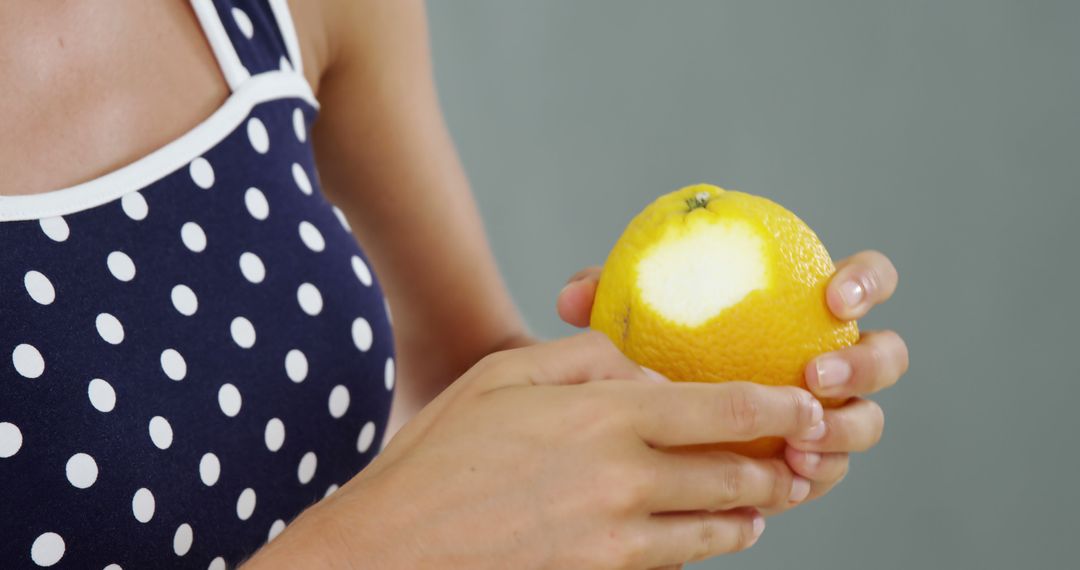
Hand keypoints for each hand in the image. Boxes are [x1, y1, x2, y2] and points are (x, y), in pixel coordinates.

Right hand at [251, 333, 828, 569]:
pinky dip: (698, 552)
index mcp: (603, 415)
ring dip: (748, 518)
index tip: (806, 411)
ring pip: (715, 531)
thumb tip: (644, 371)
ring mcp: (615, 543)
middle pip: (734, 476)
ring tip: (759, 509)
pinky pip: (673, 567)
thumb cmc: (437, 456)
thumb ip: (583, 357)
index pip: (724, 410)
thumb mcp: (501, 374)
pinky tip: (700, 541)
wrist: (390, 556)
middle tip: (794, 464)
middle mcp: (622, 479)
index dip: (779, 411)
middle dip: (775, 470)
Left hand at [556, 250, 908, 512]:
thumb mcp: (634, 315)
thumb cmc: (655, 343)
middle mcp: (830, 356)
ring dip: (845, 432)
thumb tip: (577, 296)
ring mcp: (828, 411)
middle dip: (865, 365)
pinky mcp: (810, 459)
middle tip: (815, 375)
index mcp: (807, 305)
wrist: (653, 413)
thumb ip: (611, 297)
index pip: (863, 279)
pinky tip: (785, 482)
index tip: (834, 298)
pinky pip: (828, 469)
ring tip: (801, 444)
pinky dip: (814, 474)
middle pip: (885, 356)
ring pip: (866, 422)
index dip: (866, 282)